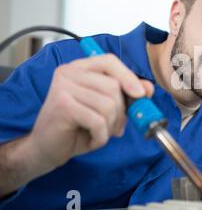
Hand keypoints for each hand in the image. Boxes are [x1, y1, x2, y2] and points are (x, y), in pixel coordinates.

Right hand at [27, 54, 153, 167]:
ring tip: (99, 133)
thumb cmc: (76, 127)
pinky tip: (91, 140)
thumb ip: (125, 95)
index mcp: (80, 68)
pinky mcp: (63, 105)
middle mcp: (69, 72)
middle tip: (114, 127)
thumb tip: (147, 88)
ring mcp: (63, 87)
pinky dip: (100, 136)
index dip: (128, 76)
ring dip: (110, 126)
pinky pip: (98, 121)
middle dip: (121, 112)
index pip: (109, 61)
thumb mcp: (105, 108)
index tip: (141, 94)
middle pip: (113, 86)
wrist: (46, 149)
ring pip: (108, 105)